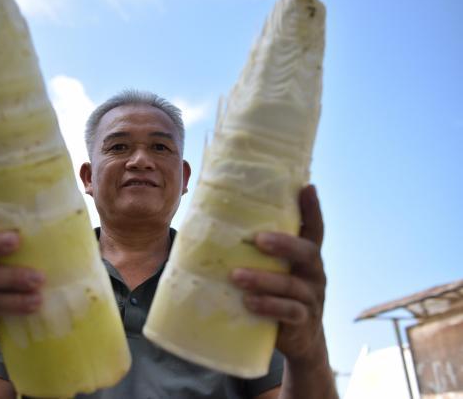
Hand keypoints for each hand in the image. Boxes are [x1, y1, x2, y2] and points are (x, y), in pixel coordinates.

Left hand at [231, 185, 326, 361]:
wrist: (298, 339)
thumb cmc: (276, 292)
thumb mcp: (274, 269)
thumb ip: (258, 249)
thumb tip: (213, 219)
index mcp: (307, 256)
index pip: (314, 229)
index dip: (312, 209)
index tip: (307, 187)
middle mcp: (314, 273)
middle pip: (308, 253)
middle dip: (284, 244)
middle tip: (257, 239)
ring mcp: (311, 297)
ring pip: (292, 285)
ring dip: (263, 279)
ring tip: (237, 276)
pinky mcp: (303, 321)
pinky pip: (289, 312)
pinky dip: (268, 306)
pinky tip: (248, 302)